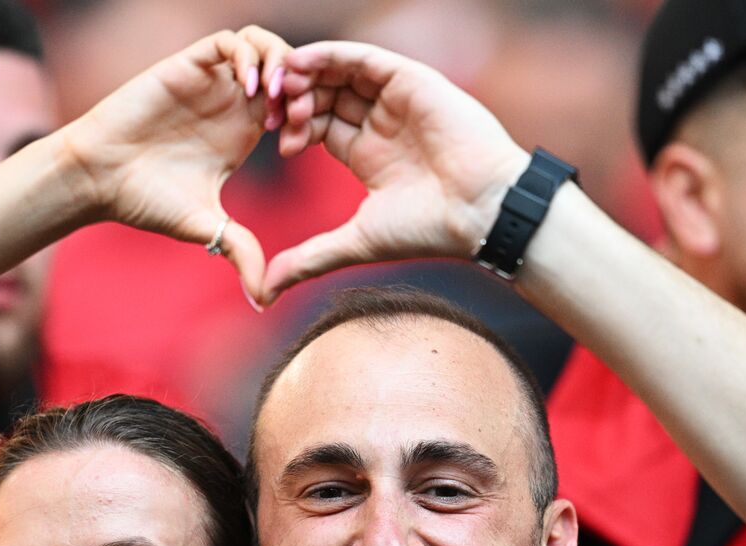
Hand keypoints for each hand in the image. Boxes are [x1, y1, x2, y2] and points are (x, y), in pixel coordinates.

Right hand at [62, 27, 291, 302]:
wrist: (100, 177)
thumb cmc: (146, 202)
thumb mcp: (208, 229)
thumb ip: (241, 253)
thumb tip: (265, 301)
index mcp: (243, 134)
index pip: (295, 108)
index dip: (307, 120)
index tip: (297, 146)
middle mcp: (231, 103)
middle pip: (288, 71)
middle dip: (302, 88)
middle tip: (295, 117)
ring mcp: (211, 82)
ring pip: (264, 46)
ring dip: (281, 64)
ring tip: (277, 97)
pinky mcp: (188, 65)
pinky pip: (229, 41)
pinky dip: (248, 55)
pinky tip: (251, 87)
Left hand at [262, 41, 528, 303]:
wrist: (480, 211)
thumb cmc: (427, 231)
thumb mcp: (355, 242)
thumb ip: (308, 258)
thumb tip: (265, 290)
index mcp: (369, 156)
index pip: (320, 127)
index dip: (294, 128)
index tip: (277, 143)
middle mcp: (383, 124)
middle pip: (325, 96)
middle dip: (294, 100)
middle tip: (271, 109)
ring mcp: (397, 100)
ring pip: (341, 73)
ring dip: (307, 75)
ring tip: (283, 86)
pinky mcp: (410, 81)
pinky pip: (363, 57)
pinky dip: (329, 54)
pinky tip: (302, 62)